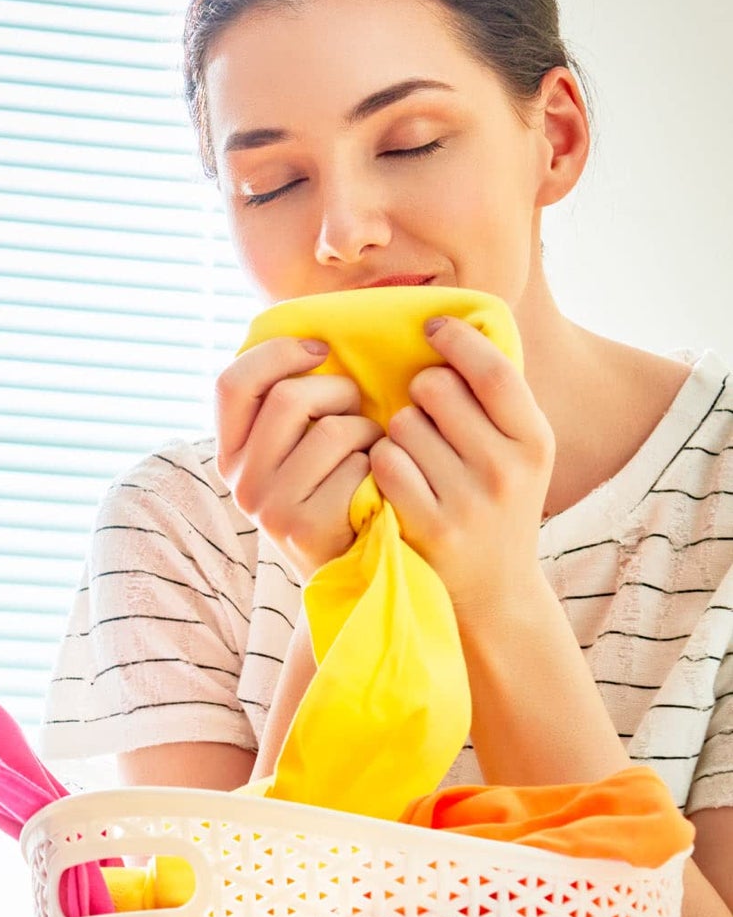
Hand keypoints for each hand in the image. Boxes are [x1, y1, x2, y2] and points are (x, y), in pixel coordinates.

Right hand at [215, 336, 383, 581]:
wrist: (348, 569)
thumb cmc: (331, 489)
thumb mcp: (293, 451)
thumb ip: (285, 409)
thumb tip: (316, 344)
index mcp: (230, 454)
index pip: (232, 384)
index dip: (277, 355)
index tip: (319, 352)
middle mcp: (241, 482)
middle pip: (289, 399)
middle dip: (339, 392)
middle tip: (358, 407)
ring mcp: (271, 508)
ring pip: (333, 431)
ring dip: (367, 430)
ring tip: (370, 449)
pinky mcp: (308, 527)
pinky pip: (359, 467)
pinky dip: (379, 466)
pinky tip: (376, 484)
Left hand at [370, 317, 553, 621]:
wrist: (493, 593)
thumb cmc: (495, 506)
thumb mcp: (518, 455)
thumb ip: (495, 402)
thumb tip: (458, 324)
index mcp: (535, 441)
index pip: (492, 369)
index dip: (457, 340)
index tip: (432, 329)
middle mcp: (508, 469)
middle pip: (435, 389)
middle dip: (418, 394)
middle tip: (422, 414)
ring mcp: (469, 500)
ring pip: (402, 426)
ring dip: (396, 433)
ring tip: (414, 457)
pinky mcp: (430, 527)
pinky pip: (384, 464)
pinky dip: (380, 464)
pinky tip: (393, 479)